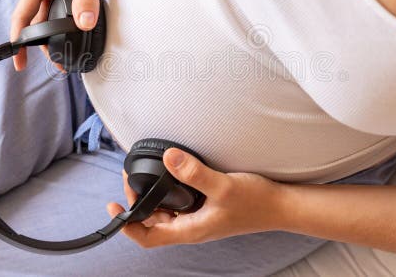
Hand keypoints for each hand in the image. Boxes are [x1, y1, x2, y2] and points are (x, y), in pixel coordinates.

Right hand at [10, 0, 125, 70]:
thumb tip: (82, 24)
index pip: (22, 17)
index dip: (19, 42)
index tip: (19, 63)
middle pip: (37, 19)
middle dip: (42, 43)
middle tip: (55, 64)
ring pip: (53, 14)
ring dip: (57, 33)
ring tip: (67, 52)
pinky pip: (68, 7)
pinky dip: (70, 21)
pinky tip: (81, 30)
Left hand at [106, 148, 285, 247]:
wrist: (282, 206)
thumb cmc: (256, 202)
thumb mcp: (222, 186)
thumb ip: (194, 173)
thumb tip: (168, 157)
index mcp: (190, 230)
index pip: (148, 237)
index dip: (127, 226)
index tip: (113, 206)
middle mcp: (192, 227)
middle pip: (152, 223)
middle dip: (136, 204)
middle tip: (130, 179)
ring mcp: (200, 219)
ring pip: (166, 214)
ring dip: (151, 198)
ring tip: (143, 177)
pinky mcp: (207, 209)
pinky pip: (179, 206)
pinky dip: (168, 194)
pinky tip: (171, 177)